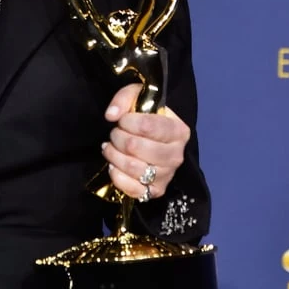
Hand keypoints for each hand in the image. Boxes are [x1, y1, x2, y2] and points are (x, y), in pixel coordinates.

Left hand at [102, 83, 189, 201]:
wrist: (153, 140)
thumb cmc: (145, 117)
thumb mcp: (138, 97)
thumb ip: (124, 98)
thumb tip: (111, 115)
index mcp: (178, 130)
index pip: (148, 126)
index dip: (127, 122)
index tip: (122, 120)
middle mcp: (177, 155)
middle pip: (136, 146)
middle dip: (117, 137)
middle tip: (115, 134)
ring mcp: (167, 175)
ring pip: (132, 167)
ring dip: (113, 155)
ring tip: (110, 147)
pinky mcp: (156, 191)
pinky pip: (133, 189)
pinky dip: (117, 176)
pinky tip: (113, 165)